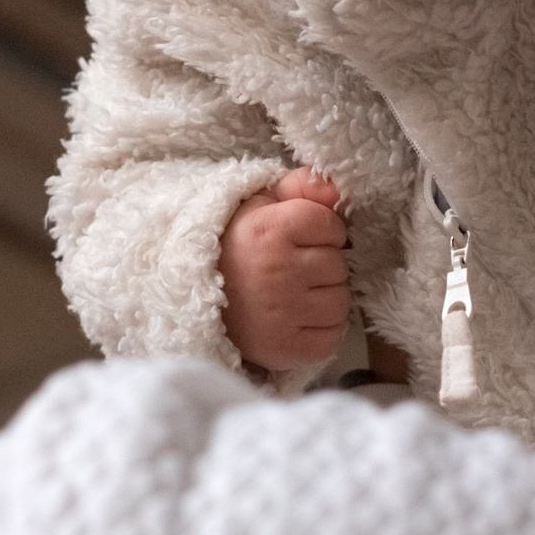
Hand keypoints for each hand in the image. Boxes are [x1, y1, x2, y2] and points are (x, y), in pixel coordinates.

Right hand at [220, 167, 351, 371]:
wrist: (193, 295)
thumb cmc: (238, 245)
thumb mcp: (262, 203)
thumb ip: (304, 187)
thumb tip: (341, 189)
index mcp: (271, 230)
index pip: (333, 227)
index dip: (321, 231)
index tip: (299, 238)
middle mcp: (278, 271)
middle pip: (339, 266)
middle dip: (323, 265)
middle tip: (294, 268)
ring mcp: (282, 314)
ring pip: (340, 303)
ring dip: (325, 299)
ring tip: (296, 294)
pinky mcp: (284, 348)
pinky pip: (330, 339)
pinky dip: (321, 332)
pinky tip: (297, 320)